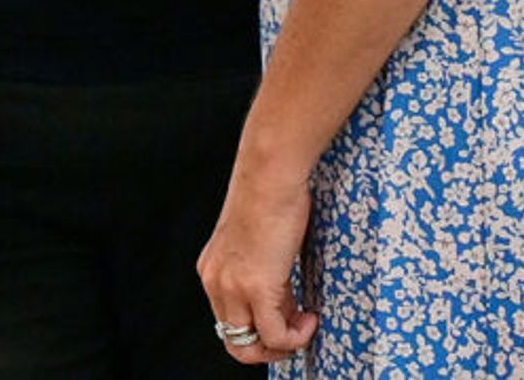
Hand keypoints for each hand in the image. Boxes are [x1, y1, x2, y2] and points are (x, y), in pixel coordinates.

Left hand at [196, 166, 317, 362]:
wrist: (270, 175)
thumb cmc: (271, 201)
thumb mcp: (260, 247)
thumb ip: (265, 278)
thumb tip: (287, 309)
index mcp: (212, 271)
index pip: (229, 323)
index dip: (261, 330)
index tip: (288, 320)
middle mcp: (214, 281)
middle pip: (235, 342)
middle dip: (270, 348)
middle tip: (296, 332)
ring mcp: (231, 285)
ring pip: (249, 347)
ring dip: (284, 346)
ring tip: (306, 323)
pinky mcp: (255, 286)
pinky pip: (275, 335)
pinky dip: (297, 337)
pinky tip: (311, 316)